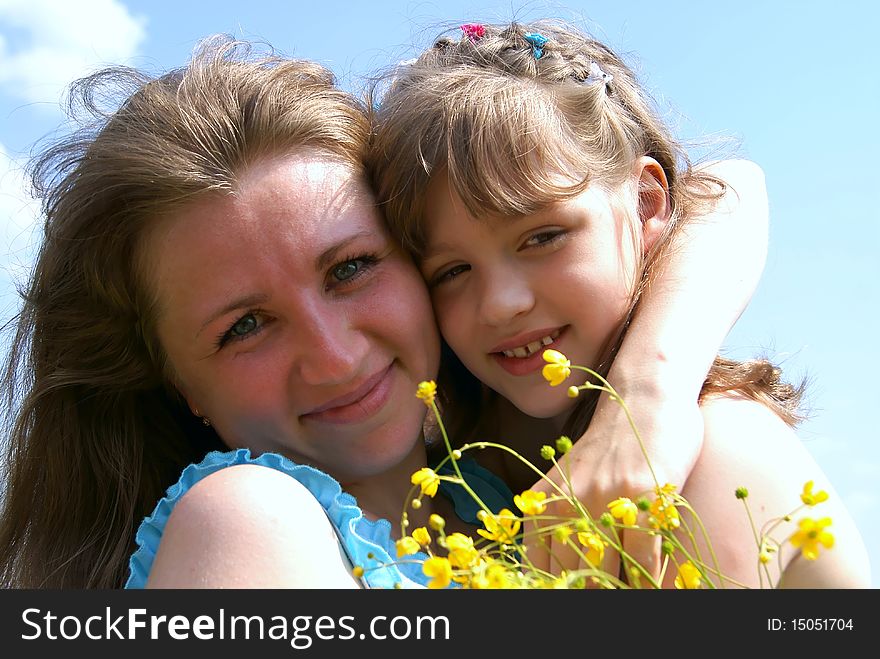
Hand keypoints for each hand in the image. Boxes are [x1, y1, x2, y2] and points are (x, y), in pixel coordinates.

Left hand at [525, 386, 703, 587]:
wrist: (643, 398)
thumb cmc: (610, 446)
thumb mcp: (568, 478)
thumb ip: (557, 518)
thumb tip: (557, 571)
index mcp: (543, 502)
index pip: (538, 567)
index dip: (554, 588)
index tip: (570, 592)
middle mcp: (567, 503)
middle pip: (573, 575)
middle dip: (589, 589)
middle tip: (599, 592)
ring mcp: (604, 501)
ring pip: (605, 573)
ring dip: (617, 587)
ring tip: (626, 590)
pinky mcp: (642, 500)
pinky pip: (642, 560)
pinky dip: (646, 580)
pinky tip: (651, 584)